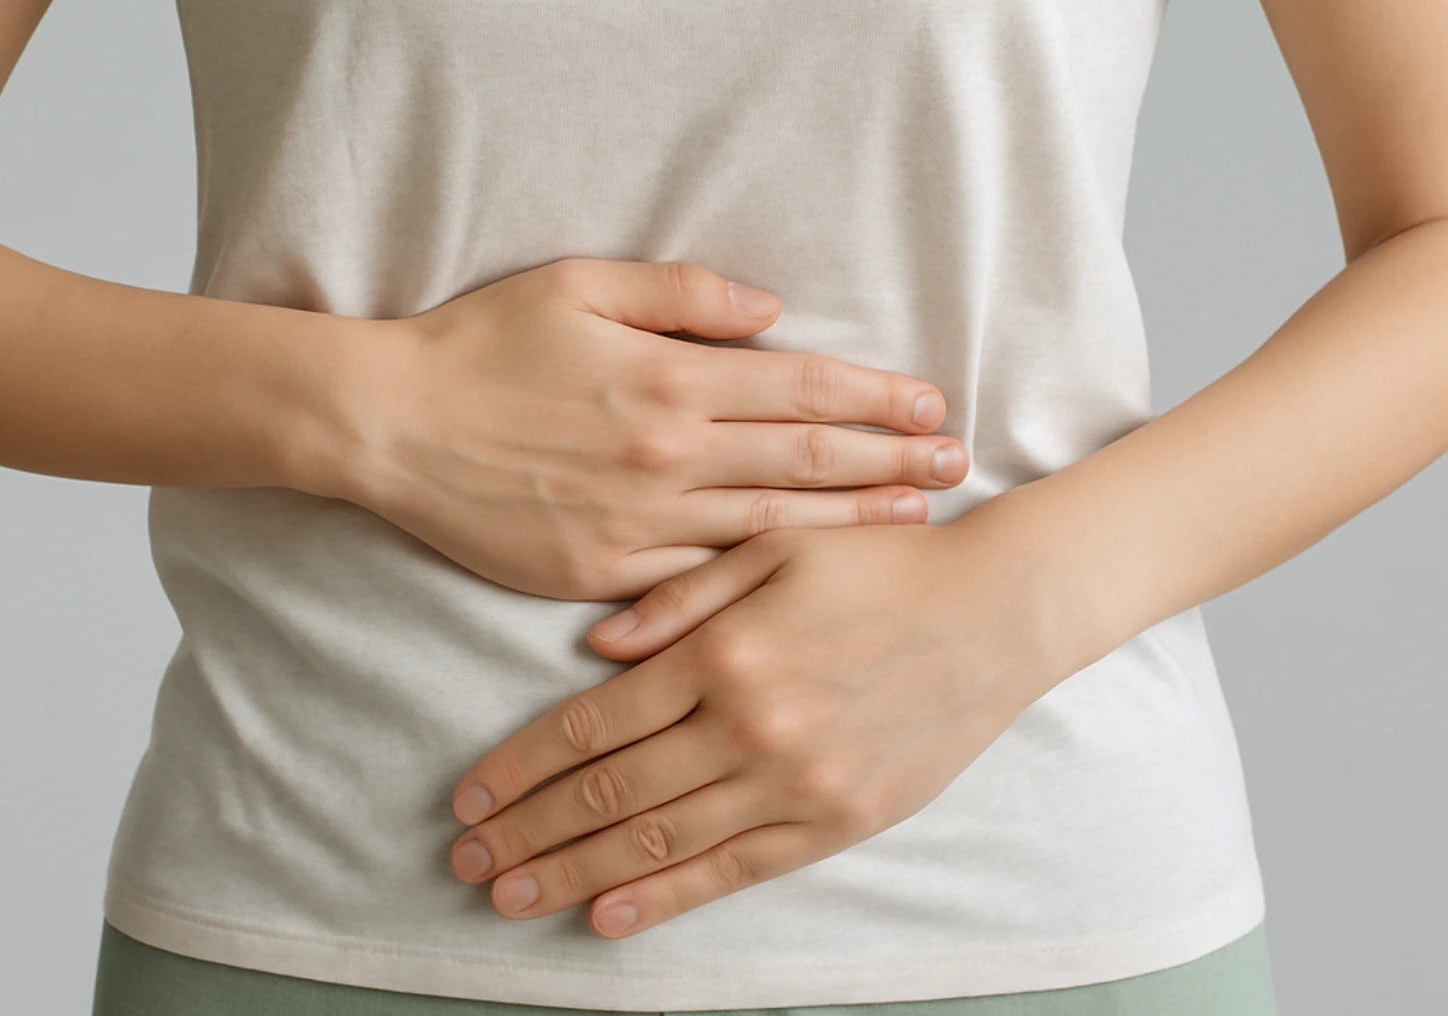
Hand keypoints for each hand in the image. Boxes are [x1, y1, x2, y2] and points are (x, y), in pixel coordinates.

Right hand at [343, 257, 968, 599]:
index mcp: (670, 377)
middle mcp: (669, 455)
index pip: (803, 386)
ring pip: (772, 528)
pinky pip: (701, 582)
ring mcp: (640, 523)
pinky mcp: (605, 575)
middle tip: (959, 464)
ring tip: (916, 519)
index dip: (877, 395)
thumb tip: (771, 309)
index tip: (932, 402)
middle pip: (808, 460)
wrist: (390, 427)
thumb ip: (684, 294)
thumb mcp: (578, 285)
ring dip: (852, 522)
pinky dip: (764, 582)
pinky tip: (810, 583)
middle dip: (894, 460)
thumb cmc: (482, 345)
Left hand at [444, 511, 1063, 938]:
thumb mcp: (777, 548)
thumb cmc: (881, 565)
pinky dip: (668, 898)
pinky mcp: (839, 820)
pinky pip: (737, 869)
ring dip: (576, 873)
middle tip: (467, 862)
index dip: (521, 766)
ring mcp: (796, 781)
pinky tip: (608, 915)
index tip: (469, 797)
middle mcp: (750, 725)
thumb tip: (593, 649)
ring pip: (663, 841)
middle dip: (530, 831)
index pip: (592, 724)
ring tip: (511, 895)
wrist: (996, 611)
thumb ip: (680, 600)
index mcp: (724, 652)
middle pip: (613, 792)